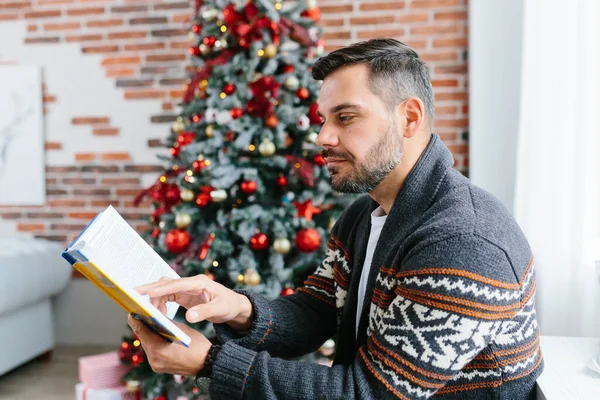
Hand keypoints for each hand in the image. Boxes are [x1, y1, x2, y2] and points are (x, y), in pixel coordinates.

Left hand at [127, 314, 210, 375]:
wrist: (207, 362)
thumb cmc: (198, 346)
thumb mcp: (181, 328)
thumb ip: (166, 323)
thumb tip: (154, 315)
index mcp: (158, 348)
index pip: (140, 330)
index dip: (135, 320)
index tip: (132, 312)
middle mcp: (154, 358)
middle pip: (142, 338)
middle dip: (143, 326)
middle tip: (142, 315)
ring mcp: (155, 364)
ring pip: (147, 345)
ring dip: (148, 335)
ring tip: (150, 324)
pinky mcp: (158, 367)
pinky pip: (152, 352)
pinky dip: (153, 343)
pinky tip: (158, 336)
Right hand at [135, 274, 253, 329]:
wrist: (234, 305)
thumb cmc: (229, 305)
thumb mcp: (220, 309)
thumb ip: (204, 312)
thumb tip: (189, 317)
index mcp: (199, 282)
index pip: (176, 284)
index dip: (160, 288)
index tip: (145, 292)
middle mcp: (191, 283)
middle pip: (166, 283)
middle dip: (150, 289)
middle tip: (133, 296)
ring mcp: (187, 288)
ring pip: (165, 289)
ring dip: (155, 299)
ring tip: (149, 313)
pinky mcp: (185, 295)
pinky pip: (168, 296)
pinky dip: (160, 303)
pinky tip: (157, 313)